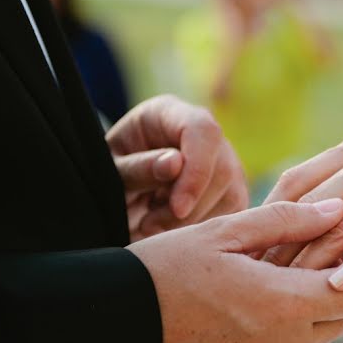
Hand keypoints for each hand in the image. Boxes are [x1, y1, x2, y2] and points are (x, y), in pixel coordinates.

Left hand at [107, 95, 248, 241]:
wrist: (118, 190)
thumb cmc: (110, 174)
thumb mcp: (111, 170)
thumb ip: (138, 166)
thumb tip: (175, 164)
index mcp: (171, 114)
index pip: (204, 132)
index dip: (197, 169)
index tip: (178, 207)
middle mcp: (206, 133)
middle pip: (223, 169)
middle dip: (191, 207)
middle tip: (150, 223)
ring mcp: (225, 160)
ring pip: (231, 195)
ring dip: (193, 220)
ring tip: (155, 222)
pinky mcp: (231, 189)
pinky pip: (232, 213)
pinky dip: (202, 228)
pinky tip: (173, 225)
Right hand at [127, 200, 342, 342]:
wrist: (105, 336)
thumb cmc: (161, 273)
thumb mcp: (223, 233)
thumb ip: (287, 220)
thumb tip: (338, 211)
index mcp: (284, 305)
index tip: (341, 244)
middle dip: (341, 286)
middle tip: (310, 257)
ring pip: (321, 341)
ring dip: (313, 312)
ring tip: (274, 280)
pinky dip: (286, 336)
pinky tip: (251, 311)